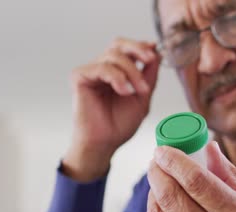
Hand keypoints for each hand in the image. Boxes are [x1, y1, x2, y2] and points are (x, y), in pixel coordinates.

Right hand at [63, 38, 160, 181]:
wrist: (105, 143)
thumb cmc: (119, 124)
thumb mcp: (142, 96)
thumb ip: (149, 74)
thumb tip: (156, 51)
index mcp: (115, 71)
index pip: (126, 48)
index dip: (141, 47)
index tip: (154, 54)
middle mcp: (101, 68)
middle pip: (118, 44)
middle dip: (137, 50)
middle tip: (149, 60)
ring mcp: (90, 72)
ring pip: (113, 55)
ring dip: (131, 71)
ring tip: (138, 91)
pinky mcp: (79, 77)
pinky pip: (101, 67)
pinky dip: (117, 77)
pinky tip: (123, 91)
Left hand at [146, 142, 235, 211]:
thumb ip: (233, 177)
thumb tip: (209, 148)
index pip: (197, 181)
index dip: (175, 160)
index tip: (165, 149)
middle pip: (171, 196)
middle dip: (158, 171)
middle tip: (157, 159)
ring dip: (153, 190)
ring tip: (159, 177)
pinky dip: (156, 211)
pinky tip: (163, 201)